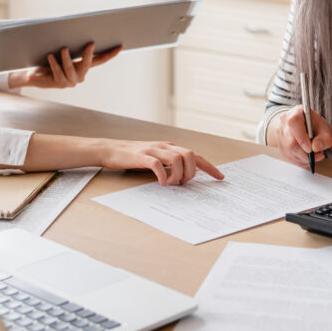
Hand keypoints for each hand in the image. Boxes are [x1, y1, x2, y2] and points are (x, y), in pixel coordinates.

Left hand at [8, 43, 120, 89]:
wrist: (35, 76)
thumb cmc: (49, 61)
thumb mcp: (61, 52)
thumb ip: (70, 45)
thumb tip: (75, 30)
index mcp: (83, 67)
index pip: (99, 60)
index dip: (110, 54)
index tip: (120, 46)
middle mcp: (80, 75)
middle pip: (88, 64)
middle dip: (88, 54)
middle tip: (90, 44)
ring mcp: (70, 81)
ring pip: (70, 68)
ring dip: (67, 58)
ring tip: (63, 49)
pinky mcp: (59, 84)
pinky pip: (58, 72)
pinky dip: (54, 63)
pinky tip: (51, 56)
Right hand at [99, 140, 224, 185]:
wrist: (111, 150)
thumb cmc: (134, 157)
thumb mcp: (157, 158)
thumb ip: (170, 165)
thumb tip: (184, 178)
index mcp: (171, 147)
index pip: (196, 155)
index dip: (209, 167)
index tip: (220, 178)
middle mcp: (165, 146)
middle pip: (190, 155)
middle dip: (192, 172)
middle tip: (183, 184)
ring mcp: (154, 150)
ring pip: (177, 158)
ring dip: (179, 174)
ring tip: (172, 184)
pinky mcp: (142, 156)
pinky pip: (157, 164)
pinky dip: (163, 175)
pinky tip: (162, 183)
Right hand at [269, 106, 331, 168]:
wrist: (304, 125)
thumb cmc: (314, 125)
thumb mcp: (324, 128)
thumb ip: (324, 138)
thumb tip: (315, 148)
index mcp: (296, 112)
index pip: (294, 123)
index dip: (301, 138)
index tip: (311, 149)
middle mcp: (284, 122)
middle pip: (290, 141)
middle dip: (305, 153)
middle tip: (317, 156)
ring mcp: (280, 133)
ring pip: (289, 151)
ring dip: (303, 158)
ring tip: (314, 156)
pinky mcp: (280, 144)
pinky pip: (288, 156)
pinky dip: (300, 160)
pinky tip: (307, 158)